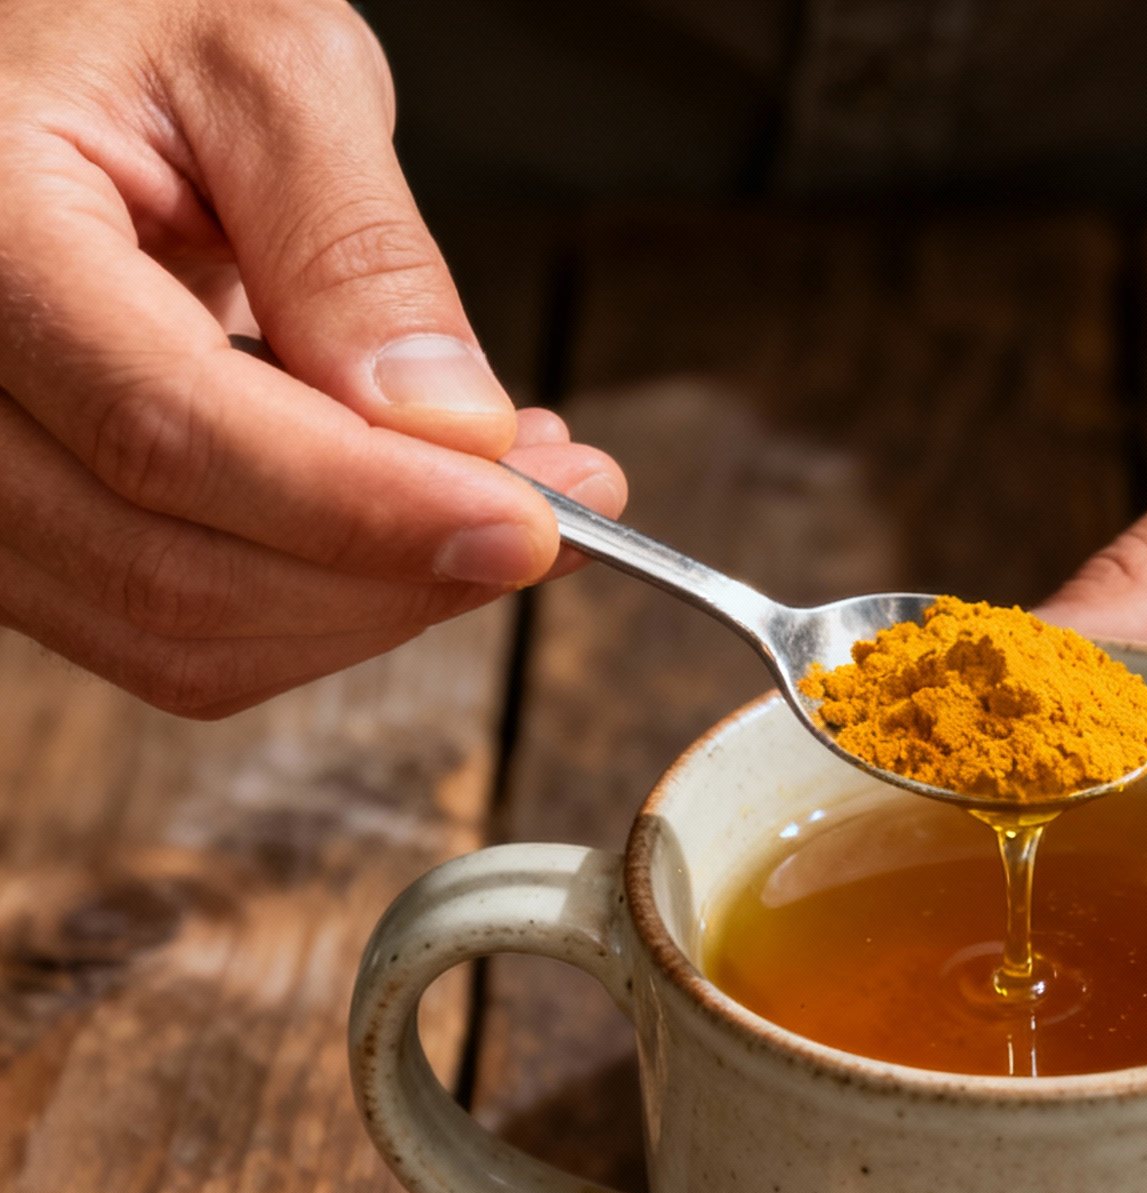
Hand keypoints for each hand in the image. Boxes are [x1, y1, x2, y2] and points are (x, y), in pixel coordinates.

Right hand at [0, 0, 623, 715]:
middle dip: (397, 574)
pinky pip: (183, 639)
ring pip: (184, 638)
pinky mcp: (35, 540)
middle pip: (177, 571)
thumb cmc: (132, 31)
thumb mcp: (268, 68)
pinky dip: (329, 609)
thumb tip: (455, 430)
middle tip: (556, 519)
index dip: (367, 506)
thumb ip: (357, 248)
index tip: (527, 521)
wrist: (54, 66)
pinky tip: (418, 529)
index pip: (172, 429)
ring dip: (378, 608)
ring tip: (508, 508)